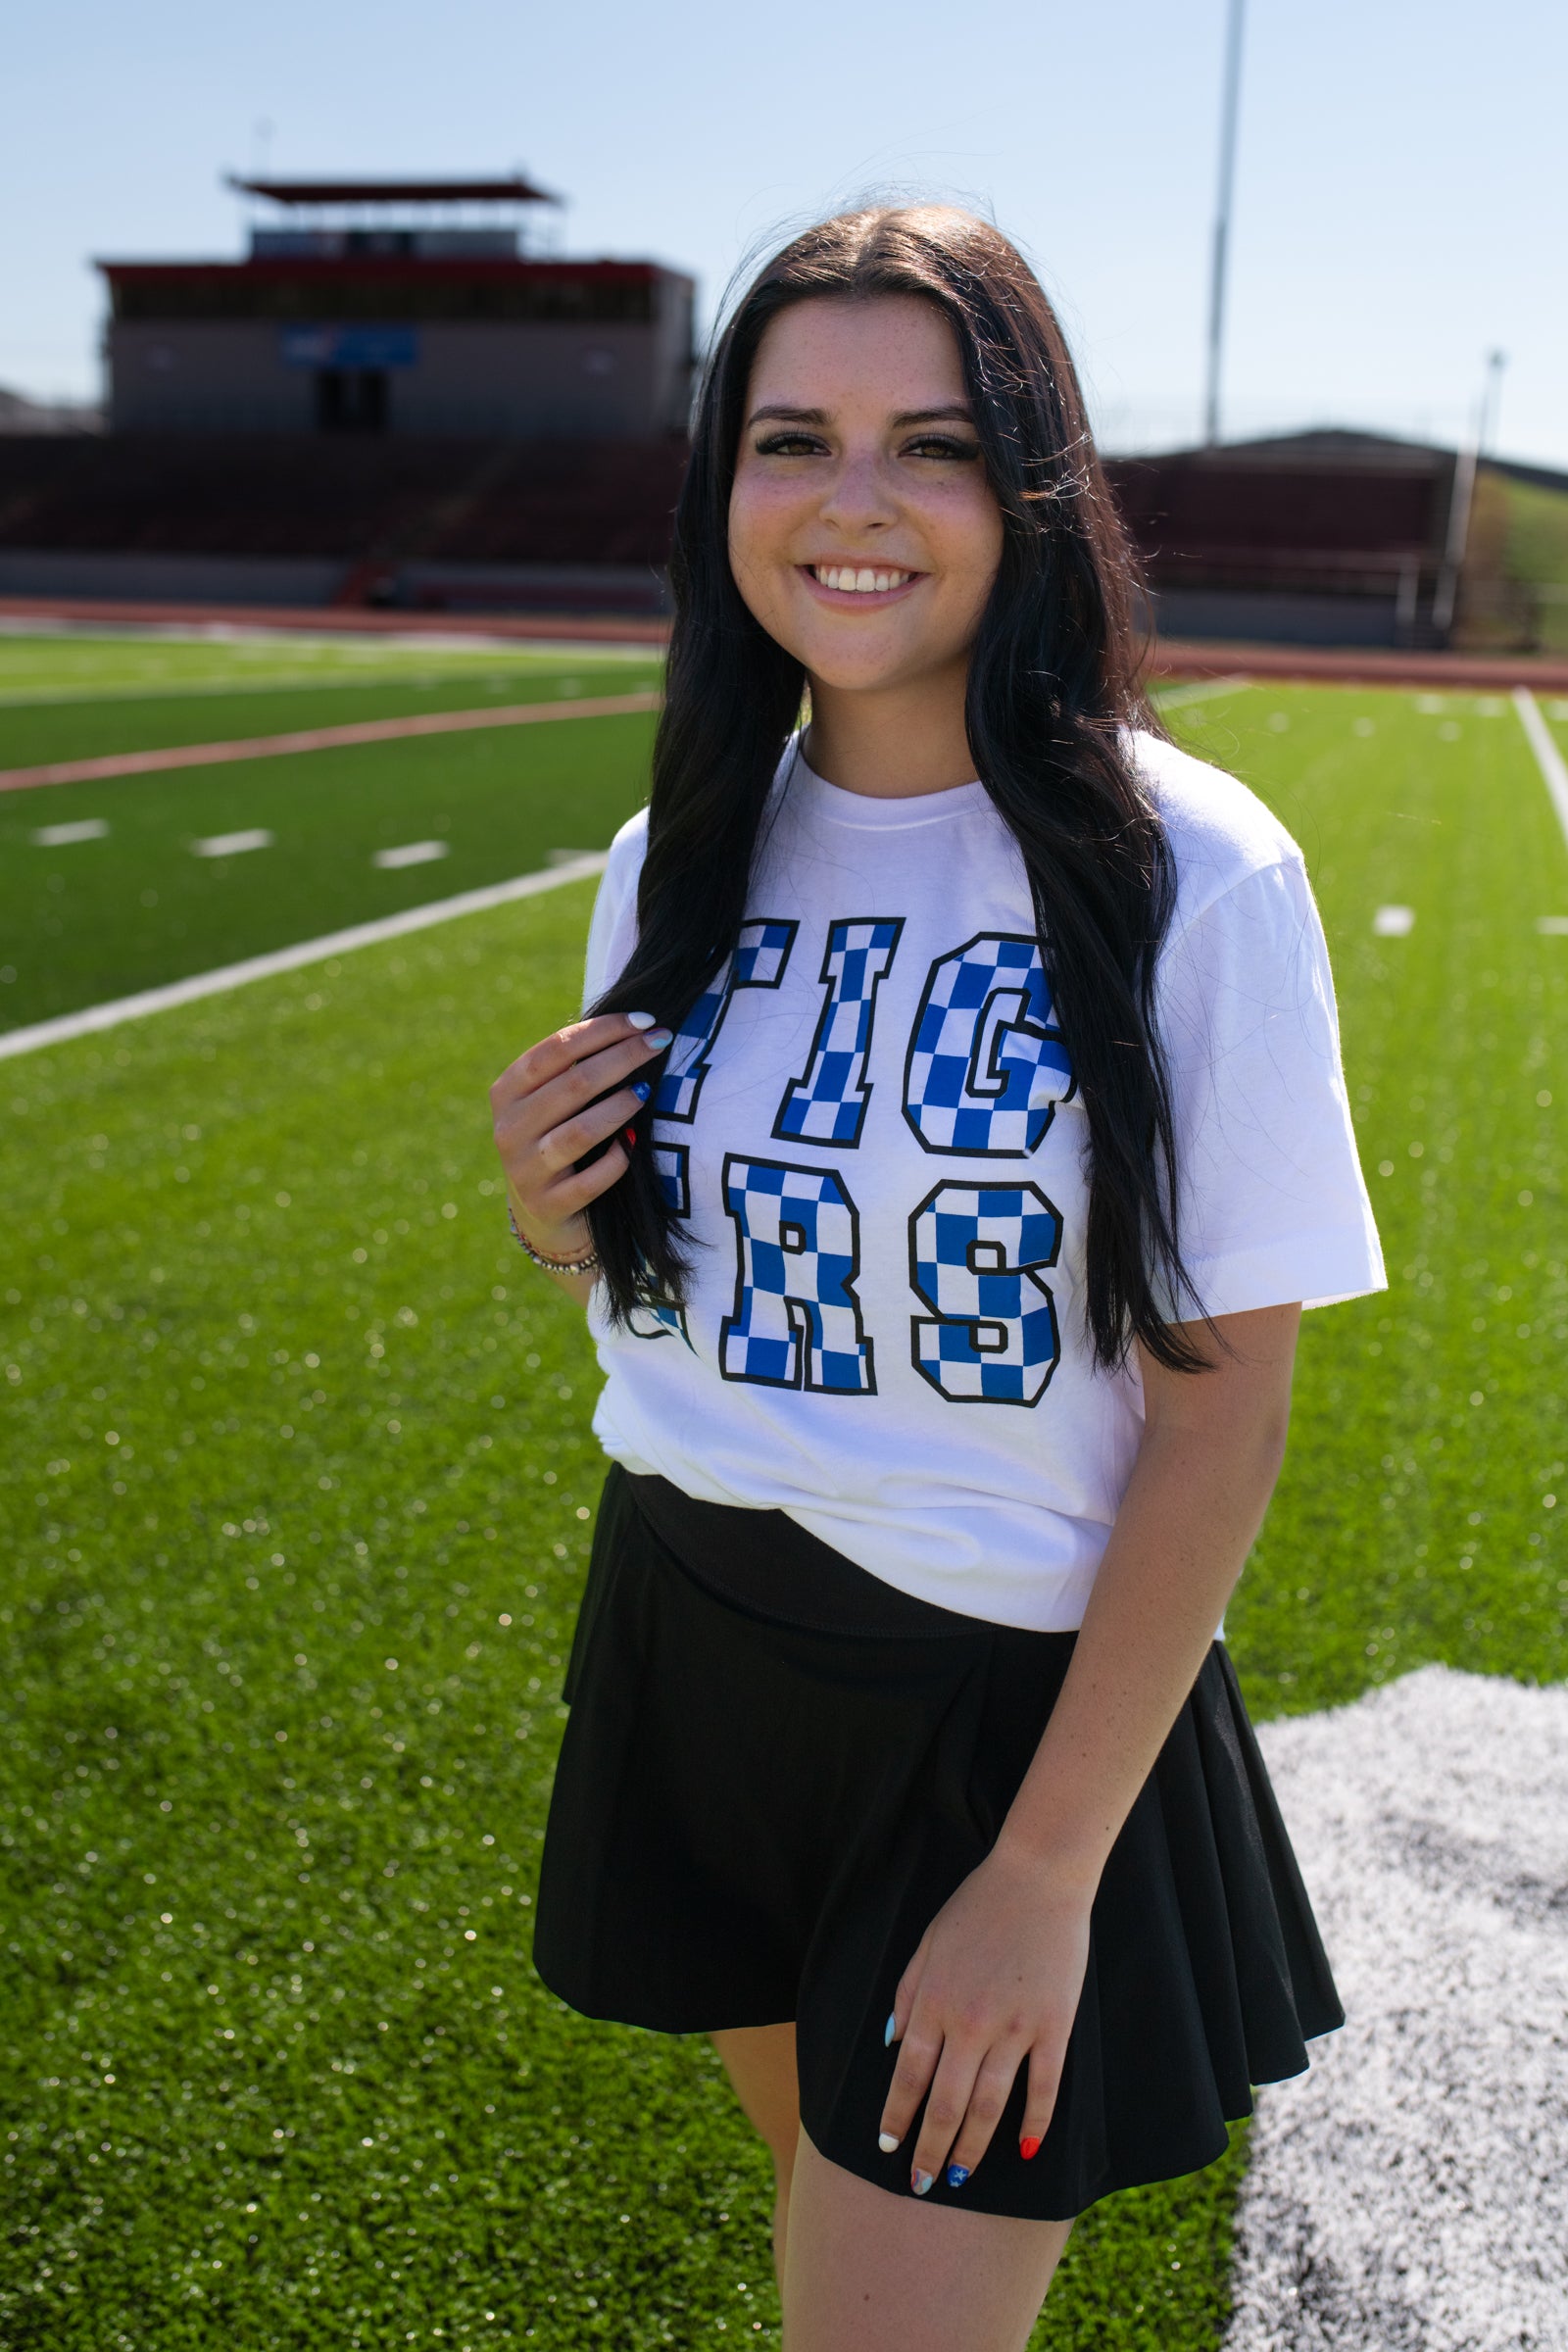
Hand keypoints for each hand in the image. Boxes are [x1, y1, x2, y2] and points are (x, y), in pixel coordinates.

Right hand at [489, 1011, 671, 1259]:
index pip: (555, 1050)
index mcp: (507, 1093)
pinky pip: (590, 1181)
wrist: (541, 1214)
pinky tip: (633, 1145)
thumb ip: (575, 1069)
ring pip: (580, 1132)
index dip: (602, 1030)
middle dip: (623, 1058)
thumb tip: (634, 1026)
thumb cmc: (558, 1139)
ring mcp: (525, 1170)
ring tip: (647, 1090)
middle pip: (573, 1084)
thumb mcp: (552, 1102)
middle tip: (661, 1043)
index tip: (645, 1021)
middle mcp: (509, 1129)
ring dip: (619, 1107)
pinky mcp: (548, 1205)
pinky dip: (616, 1160)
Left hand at [878, 1838, 1093, 2194]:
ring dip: (972, 2147)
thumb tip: (891, 2046)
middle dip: (929, 2149)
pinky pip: (1044, 2088)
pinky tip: (1025, 2149)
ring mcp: (1016, 2027)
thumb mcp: (927, 1944)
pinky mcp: (1054, 2026)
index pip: (908, 2076)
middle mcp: (971, 2022)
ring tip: (958, 2176)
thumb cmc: (976, 1907)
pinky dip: (1035, 2124)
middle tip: (919, 2183)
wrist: (1036, 1877)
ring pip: (990, 2106)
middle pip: (947, 2104)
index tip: (887, 2148)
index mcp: (934, 2001)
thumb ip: (907, 1995)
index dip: (896, 2117)